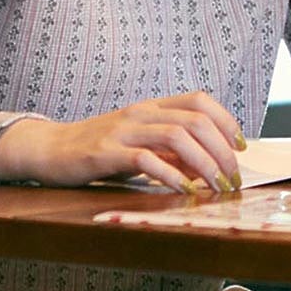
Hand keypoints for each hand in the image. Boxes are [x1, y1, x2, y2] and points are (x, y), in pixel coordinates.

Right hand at [0, 90, 245, 193]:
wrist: (50, 149)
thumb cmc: (100, 149)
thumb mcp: (140, 145)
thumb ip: (171, 151)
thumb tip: (207, 167)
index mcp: (152, 106)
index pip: (200, 100)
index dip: (226, 121)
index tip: (240, 148)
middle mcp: (141, 112)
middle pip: (196, 120)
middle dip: (222, 150)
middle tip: (233, 177)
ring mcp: (124, 130)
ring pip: (177, 136)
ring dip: (204, 162)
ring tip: (217, 185)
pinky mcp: (106, 152)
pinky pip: (147, 159)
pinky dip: (171, 176)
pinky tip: (185, 191)